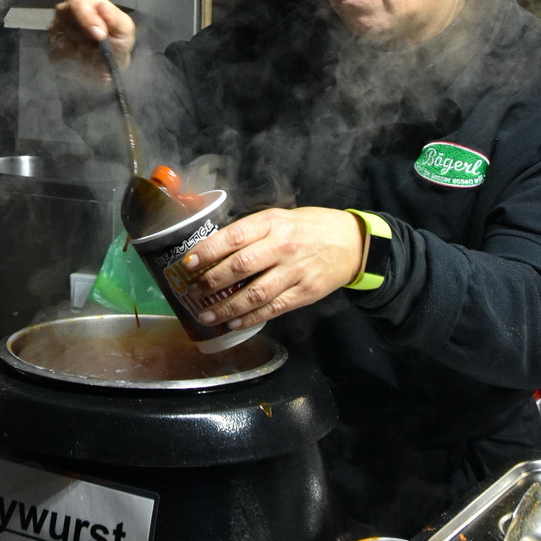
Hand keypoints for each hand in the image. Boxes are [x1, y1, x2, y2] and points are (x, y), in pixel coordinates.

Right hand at [47, 0, 135, 80]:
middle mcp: (64, 12)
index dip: (88, 20)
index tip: (100, 35)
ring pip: (64, 45)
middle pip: (69, 26)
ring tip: (96, 58)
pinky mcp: (52, 51)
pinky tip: (88, 65)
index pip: (77, 5)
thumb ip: (116, 19)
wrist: (110, 60)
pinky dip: (78, 66)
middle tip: (101, 50)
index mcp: (83, 1)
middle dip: (89, 43)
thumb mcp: (125, 29)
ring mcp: (55, 32)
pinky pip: (61, 59)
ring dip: (84, 56)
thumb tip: (102, 8)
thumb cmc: (117, 40)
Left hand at [182, 206, 365, 329]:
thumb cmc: (309, 227)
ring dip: (227, 307)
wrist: (352, 242)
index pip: (233, 236)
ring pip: (255, 293)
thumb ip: (252, 232)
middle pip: (241, 266)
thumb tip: (215, 250)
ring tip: (207, 314)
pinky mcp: (305, 293)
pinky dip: (251, 318)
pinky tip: (234, 323)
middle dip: (211, 282)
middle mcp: (283, 246)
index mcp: (272, 223)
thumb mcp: (280, 218)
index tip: (188, 263)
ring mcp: (295, 271)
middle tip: (192, 292)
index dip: (208, 251)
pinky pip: (273, 308)